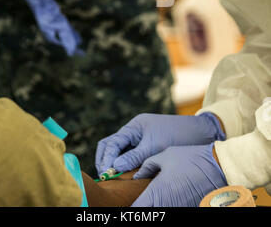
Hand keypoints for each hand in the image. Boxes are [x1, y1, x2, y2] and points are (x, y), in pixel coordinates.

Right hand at [96, 113, 224, 174]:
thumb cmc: (177, 134)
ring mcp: (140, 140)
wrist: (199, 133)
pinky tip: (127, 176)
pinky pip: (131, 156)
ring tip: (115, 178)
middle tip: (106, 176)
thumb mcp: (154, 146)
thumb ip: (134, 156)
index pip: (112, 142)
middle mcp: (134, 132)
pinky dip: (127, 165)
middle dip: (106, 160)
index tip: (106, 173)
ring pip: (120, 152)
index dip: (107, 158)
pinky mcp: (147, 148)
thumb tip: (115, 167)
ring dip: (116, 163)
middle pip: (111, 145)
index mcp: (134, 126)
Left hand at [131, 143, 226, 206]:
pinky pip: (171, 208)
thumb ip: (147, 166)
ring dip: (154, 206)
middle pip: (147, 213)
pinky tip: (167, 195)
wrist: (218, 166)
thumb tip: (136, 174)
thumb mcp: (164, 156)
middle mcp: (166, 205)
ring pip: (159, 211)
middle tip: (140, 197)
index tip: (124, 202)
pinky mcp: (187, 208)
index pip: (135, 210)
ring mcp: (178, 208)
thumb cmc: (191, 159)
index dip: (128, 207)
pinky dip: (166, 204)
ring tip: (152, 196)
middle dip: (142, 206)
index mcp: (156, 193)